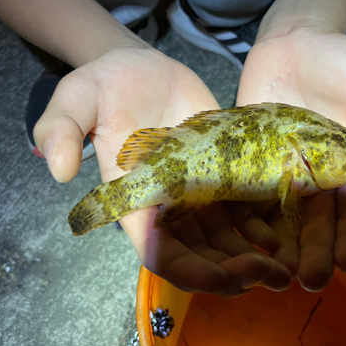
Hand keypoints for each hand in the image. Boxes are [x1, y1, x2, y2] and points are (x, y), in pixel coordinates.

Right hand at [33, 47, 289, 295]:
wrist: (139, 67)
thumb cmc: (104, 84)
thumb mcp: (75, 97)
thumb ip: (60, 129)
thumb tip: (59, 170)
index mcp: (135, 199)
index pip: (159, 250)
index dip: (188, 270)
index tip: (220, 278)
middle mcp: (169, 203)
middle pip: (201, 252)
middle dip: (232, 271)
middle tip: (269, 275)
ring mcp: (199, 189)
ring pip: (227, 237)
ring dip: (254, 256)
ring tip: (286, 264)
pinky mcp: (223, 170)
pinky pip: (245, 205)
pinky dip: (264, 223)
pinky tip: (286, 231)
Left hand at [237, 24, 345, 290]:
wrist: (295, 40)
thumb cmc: (345, 63)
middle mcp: (315, 175)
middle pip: (315, 220)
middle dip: (315, 250)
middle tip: (310, 279)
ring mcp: (280, 169)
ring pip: (282, 214)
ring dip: (281, 244)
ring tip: (276, 270)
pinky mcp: (251, 158)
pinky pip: (250, 190)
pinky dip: (249, 215)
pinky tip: (245, 238)